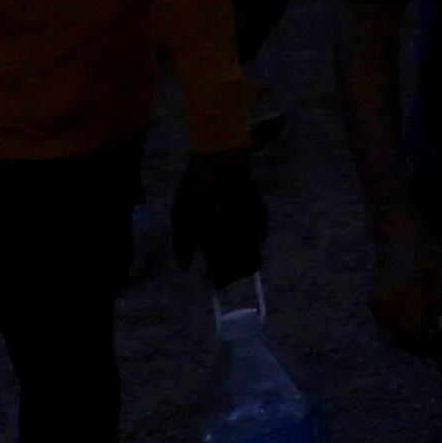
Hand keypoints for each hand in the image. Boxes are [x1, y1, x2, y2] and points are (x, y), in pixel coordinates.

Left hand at [167, 149, 267, 284]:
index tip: (212, 283)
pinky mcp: (261, 210)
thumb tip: (187, 266)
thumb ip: (183, 246)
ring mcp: (255, 224)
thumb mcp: (180, 217)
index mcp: (223, 242)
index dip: (220, 280)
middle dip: (235, 273)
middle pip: (247, 266)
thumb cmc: (197, 190)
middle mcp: (243, 237)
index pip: (227, 272)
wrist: (220, 159)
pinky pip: (261, 234)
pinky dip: (252, 240)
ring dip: (245, 258)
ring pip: (257, 252)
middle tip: (223, 271)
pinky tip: (241, 236)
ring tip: (231, 256)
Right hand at [365, 214, 441, 354]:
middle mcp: (384, 302)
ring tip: (429, 339)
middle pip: (400, 338)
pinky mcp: (374, 299)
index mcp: (400, 295)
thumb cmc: (424, 246)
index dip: (427, 345)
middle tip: (437, 349)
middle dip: (418, 346)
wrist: (396, 228)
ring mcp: (376, 301)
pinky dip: (400, 329)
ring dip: (409, 340)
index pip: (413, 332)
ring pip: (390, 333)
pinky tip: (417, 326)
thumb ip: (440, 299)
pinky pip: (386, 323)